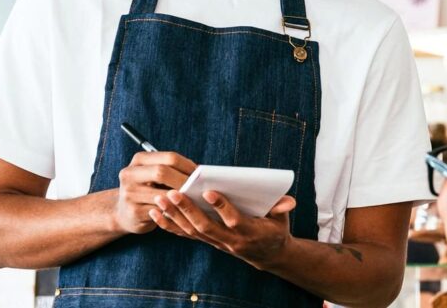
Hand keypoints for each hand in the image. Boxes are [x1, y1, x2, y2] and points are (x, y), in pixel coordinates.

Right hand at [112, 151, 196, 233]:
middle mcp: (129, 174)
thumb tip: (200, 171)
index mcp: (139, 160)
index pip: (169, 158)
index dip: (188, 166)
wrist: (125, 213)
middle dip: (184, 181)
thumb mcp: (154, 174)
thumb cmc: (148, 190)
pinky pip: (160, 210)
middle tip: (199, 188)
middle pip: (162, 172)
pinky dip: (175, 210)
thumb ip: (173, 169)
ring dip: (182, 198)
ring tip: (195, 199)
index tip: (201, 174)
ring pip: (163, 194)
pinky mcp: (134, 212)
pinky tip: (184, 211)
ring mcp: (129, 194)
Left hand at [149, 189, 295, 267]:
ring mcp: (217, 243)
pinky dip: (170, 225)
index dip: (222, 207)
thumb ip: (281, 208)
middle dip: (188, 210)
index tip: (210, 191)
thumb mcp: (282, 219)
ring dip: (175, 216)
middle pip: (206, 227)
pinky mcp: (207, 242)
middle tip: (174, 193)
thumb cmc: (274, 230)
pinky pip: (185, 235)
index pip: (234, 220)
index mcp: (249, 231)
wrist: (266, 254)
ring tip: (160, 199)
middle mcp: (230, 241)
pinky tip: (156, 213)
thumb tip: (289, 201)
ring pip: (192, 231)